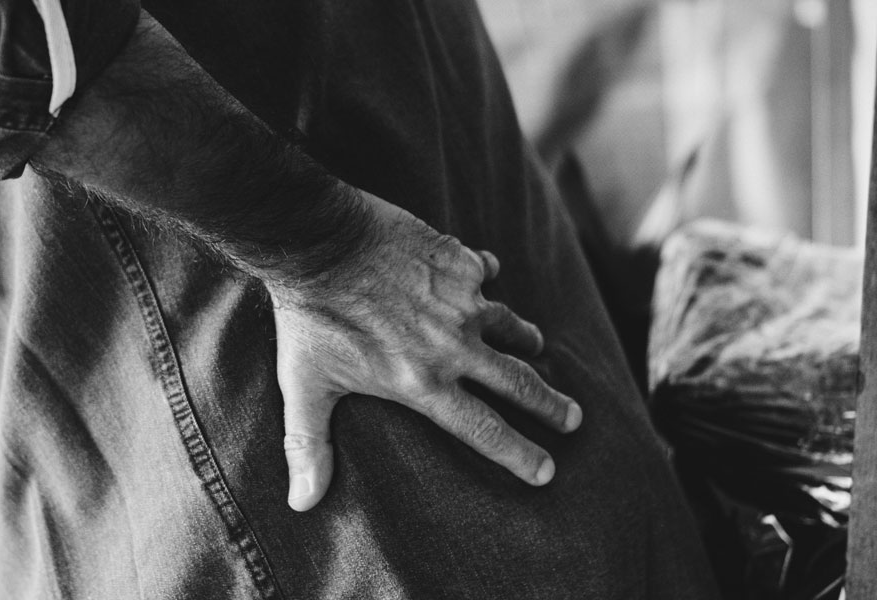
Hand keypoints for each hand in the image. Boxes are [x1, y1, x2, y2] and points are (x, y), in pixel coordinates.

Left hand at [273, 190, 582, 511]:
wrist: (319, 242)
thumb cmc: (309, 318)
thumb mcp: (305, 386)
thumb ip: (309, 445)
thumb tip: (302, 504)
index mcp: (423, 383)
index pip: (484, 429)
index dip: (519, 454)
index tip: (546, 471)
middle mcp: (453, 346)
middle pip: (518, 383)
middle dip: (550, 405)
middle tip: (573, 419)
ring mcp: (462, 302)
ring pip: (509, 325)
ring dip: (525, 339)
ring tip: (535, 345)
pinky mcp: (459, 261)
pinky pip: (484, 271)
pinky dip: (487, 276)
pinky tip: (487, 274)